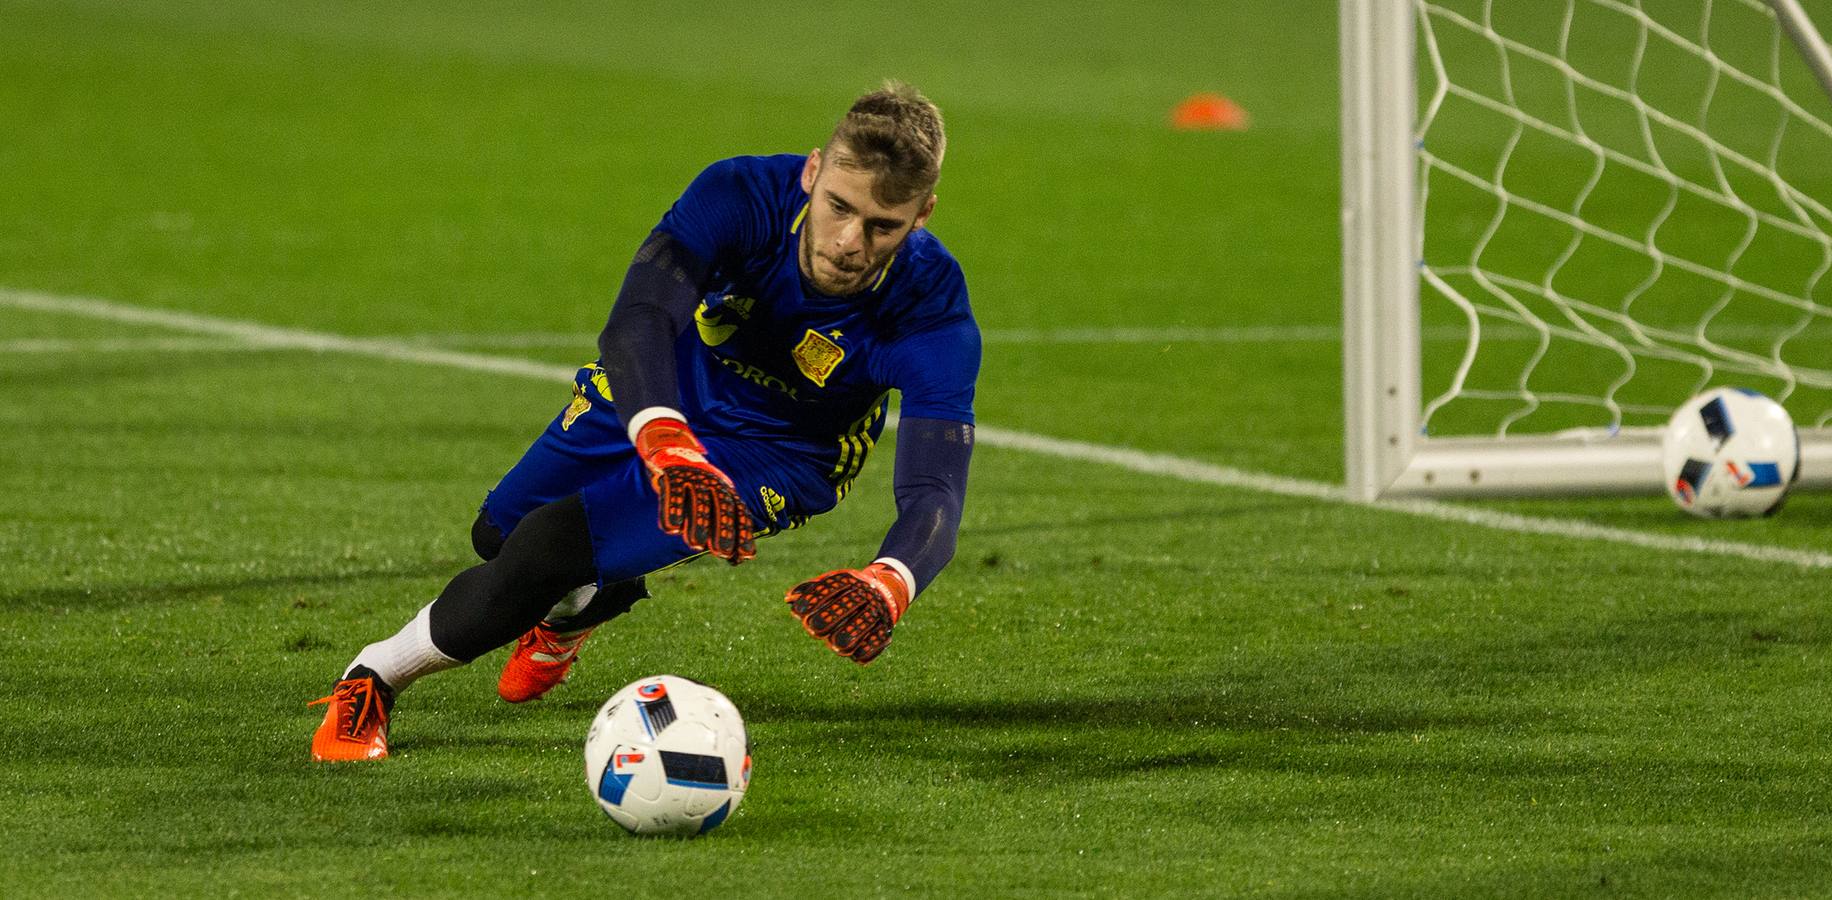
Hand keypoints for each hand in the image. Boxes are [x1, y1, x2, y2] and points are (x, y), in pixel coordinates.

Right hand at [634, 418, 755, 563]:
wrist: (673, 450)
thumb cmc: (698, 489)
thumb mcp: (714, 503)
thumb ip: (725, 528)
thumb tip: (740, 560)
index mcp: (727, 492)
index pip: (740, 514)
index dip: (743, 534)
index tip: (746, 556)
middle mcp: (714, 484)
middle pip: (722, 507)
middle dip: (723, 530)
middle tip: (721, 553)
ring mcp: (694, 478)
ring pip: (699, 501)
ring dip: (699, 522)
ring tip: (696, 544)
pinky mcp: (673, 475)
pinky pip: (673, 493)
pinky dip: (672, 510)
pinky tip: (671, 528)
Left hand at [785, 563, 910, 663]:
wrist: (886, 589)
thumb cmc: (848, 591)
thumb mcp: (831, 585)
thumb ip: (810, 590)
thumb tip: (788, 598)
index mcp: (848, 581)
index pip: (829, 588)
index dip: (813, 600)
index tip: (798, 613)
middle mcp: (864, 594)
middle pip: (847, 604)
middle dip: (829, 617)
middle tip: (814, 629)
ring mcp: (877, 610)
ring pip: (865, 621)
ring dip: (849, 634)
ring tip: (835, 646)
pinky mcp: (886, 627)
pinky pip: (879, 638)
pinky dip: (869, 648)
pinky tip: (856, 656)